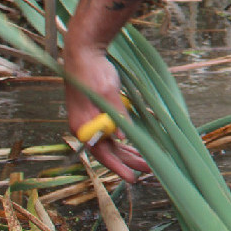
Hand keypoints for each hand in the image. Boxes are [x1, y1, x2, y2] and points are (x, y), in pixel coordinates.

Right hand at [64, 44, 149, 182]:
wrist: (84, 52)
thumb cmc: (93, 72)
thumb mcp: (107, 92)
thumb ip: (116, 115)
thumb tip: (122, 136)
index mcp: (83, 126)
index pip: (102, 154)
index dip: (118, 167)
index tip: (132, 178)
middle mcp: (84, 127)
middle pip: (108, 151)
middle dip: (128, 160)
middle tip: (148, 170)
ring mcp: (90, 120)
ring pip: (111, 143)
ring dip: (128, 151)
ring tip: (145, 160)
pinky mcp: (96, 113)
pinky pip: (111, 132)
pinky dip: (124, 139)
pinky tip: (136, 143)